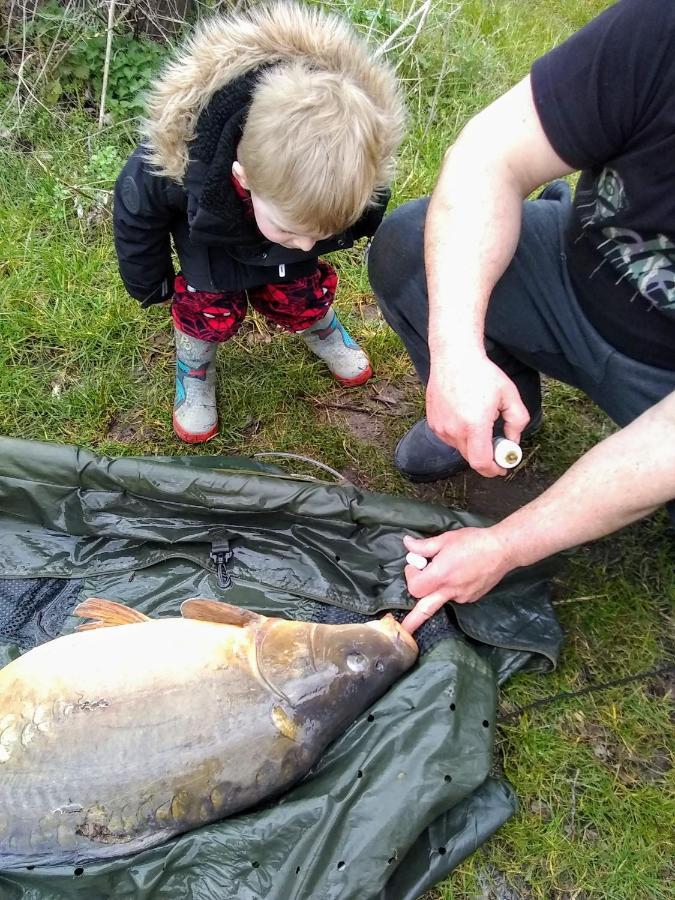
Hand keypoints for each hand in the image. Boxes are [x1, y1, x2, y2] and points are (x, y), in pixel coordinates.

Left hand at [401, 529, 511, 632]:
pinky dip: (451, 587)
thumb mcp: (446, 539)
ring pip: (441, 599)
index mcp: (441, 575)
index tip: (417, 564)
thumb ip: (424, 546)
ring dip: (436, 589)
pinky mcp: (472, 598)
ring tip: (445, 570)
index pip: (415, 588)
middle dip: (413, 622)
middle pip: (425, 610)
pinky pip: (455, 596)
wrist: (503, 550)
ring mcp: (463, 597)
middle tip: (403, 631)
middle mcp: (451, 591)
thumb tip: (407, 544)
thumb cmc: (473, 541)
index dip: (411, 576)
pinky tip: (461, 573)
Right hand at [425, 356, 529, 476]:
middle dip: (486, 457)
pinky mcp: (433, 423)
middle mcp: (454, 430)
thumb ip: (517, 422)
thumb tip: (513, 441)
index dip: (493, 470)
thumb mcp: (509, 395)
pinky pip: (450, 438)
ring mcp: (441, 428)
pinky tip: (465, 415)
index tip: (502, 467)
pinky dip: (461, 435)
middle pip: (471, 459)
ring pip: (460, 448)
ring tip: (479, 421)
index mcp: (474, 425)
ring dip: (473, 444)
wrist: (453, 358)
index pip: (481, 463)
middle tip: (497, 443)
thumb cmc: (481, 374)